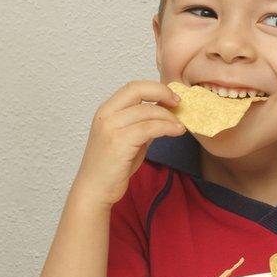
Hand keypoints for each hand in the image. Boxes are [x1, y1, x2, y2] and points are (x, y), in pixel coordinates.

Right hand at [72, 81, 183, 207]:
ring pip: (147, 111)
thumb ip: (142, 124)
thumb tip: (165, 114)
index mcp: (106, 110)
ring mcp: (110, 127)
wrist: (95, 189)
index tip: (172, 96)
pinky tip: (176, 132)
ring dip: (169, 116)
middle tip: (179, 103)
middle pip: (137, 90)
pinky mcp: (119, 142)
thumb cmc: (112, 166)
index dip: (155, 88)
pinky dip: (167, 127)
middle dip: (162, 93)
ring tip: (180, 126)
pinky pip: (149, 128)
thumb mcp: (128, 139)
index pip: (132, 87)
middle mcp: (106, 115)